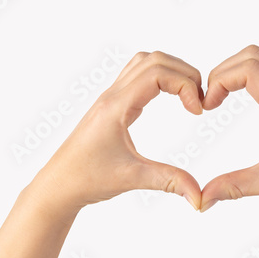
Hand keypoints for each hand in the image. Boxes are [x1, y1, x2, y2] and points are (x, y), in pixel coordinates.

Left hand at [35, 51, 203, 212]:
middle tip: (198, 101)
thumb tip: (199, 197)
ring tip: (188, 96)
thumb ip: (169, 182)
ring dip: (172, 72)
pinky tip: (169, 98)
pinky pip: (138, 76)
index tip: (197, 110)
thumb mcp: (132, 178)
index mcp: (116, 106)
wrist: (59, 185)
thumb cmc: (86, 178)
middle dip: (184, 74)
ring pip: (145, 63)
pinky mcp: (113, 105)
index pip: (158, 73)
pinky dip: (159, 78)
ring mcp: (111, 98)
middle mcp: (113, 96)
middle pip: (155, 60)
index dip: (185, 85)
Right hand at [200, 45, 258, 213]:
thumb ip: (234, 186)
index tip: (209, 105)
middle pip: (254, 55)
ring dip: (239, 70)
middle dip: (225, 71)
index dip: (220, 80)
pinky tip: (246, 99)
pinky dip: (253, 75)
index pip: (249, 69)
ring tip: (224, 96)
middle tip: (212, 98)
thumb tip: (203, 198)